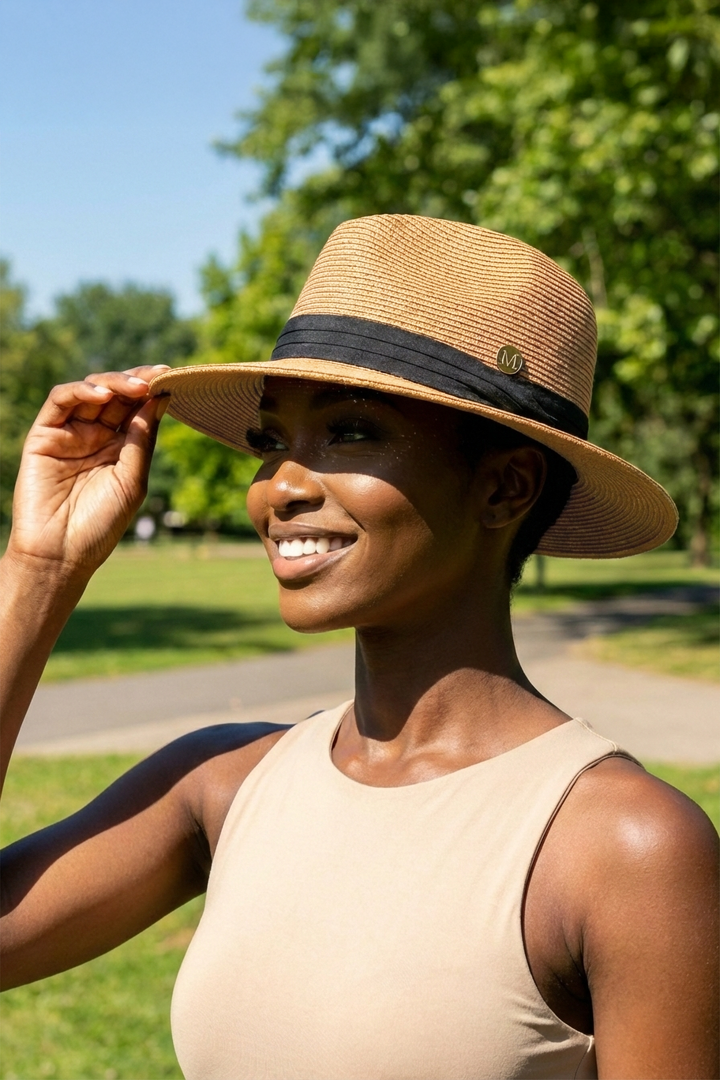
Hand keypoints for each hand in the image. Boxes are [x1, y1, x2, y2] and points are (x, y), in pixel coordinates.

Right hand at [7, 366, 169, 575]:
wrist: (61, 554)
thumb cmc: (100, 524)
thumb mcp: (132, 480)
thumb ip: (142, 439)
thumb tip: (160, 397)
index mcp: (120, 448)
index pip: (138, 409)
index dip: (153, 391)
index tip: (172, 376)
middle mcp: (95, 436)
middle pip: (117, 395)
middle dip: (138, 381)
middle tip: (158, 375)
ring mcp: (70, 434)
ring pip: (90, 391)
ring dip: (114, 382)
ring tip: (136, 386)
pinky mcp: (44, 435)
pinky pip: (60, 401)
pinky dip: (81, 391)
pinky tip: (103, 394)